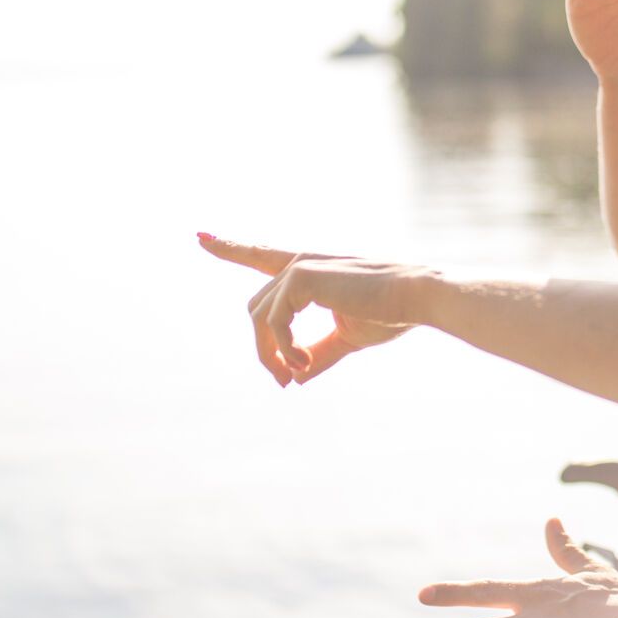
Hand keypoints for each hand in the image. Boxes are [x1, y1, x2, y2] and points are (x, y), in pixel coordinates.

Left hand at [197, 233, 425, 386]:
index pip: (261, 256)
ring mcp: (299, 268)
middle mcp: (300, 265)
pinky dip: (283, 347)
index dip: (231, 248)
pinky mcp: (302, 277)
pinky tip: (301, 363)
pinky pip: (274, 322)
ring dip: (270, 353)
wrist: (416, 297)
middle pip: (257, 311)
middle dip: (264, 349)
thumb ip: (319, 353)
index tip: (201, 237)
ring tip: (292, 375)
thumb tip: (295, 376)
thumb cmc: (390, 314)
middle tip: (283, 380)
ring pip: (260, 318)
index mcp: (310, 272)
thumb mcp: (347, 338)